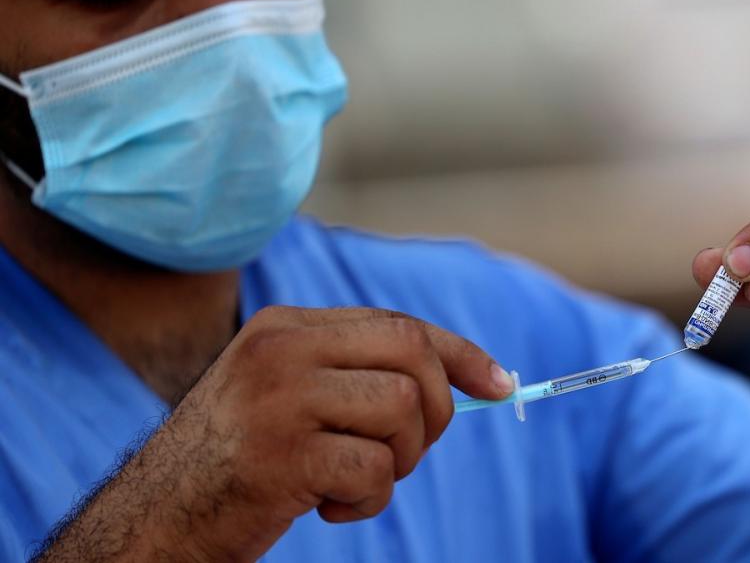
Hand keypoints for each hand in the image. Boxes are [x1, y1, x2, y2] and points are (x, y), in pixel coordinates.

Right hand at [133, 307, 512, 561]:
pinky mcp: (282, 456)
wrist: (158, 516)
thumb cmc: (240, 457)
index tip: (500, 384)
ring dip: (400, 460)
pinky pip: (375, 471)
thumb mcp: (290, 394)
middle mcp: (282, 349)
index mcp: (287, 326)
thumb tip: (467, 381)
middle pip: (412, 358)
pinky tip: (329, 508)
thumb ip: (359, 375)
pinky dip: (369, 502)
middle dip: (437, 412)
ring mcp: (280, 399)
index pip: (398, 324)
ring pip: (404, 412)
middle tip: (404, 451)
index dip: (460, 354)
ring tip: (355, 480)